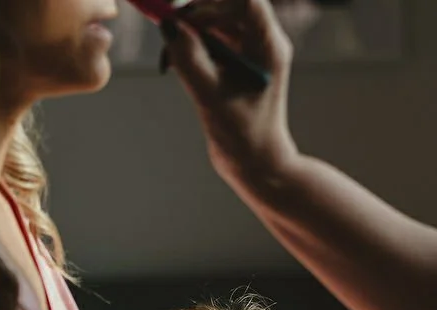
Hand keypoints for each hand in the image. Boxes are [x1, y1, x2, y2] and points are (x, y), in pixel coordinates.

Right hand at [162, 0, 299, 186]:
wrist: (257, 166)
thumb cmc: (242, 137)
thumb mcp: (210, 96)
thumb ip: (188, 58)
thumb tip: (169, 25)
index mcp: (268, 45)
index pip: (245, 0)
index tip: (183, 12)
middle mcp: (264, 42)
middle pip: (228, 5)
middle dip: (195, 14)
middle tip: (167, 32)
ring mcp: (252, 52)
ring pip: (218, 21)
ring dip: (191, 31)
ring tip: (170, 56)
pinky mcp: (239, 63)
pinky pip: (214, 39)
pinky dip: (194, 45)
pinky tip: (177, 62)